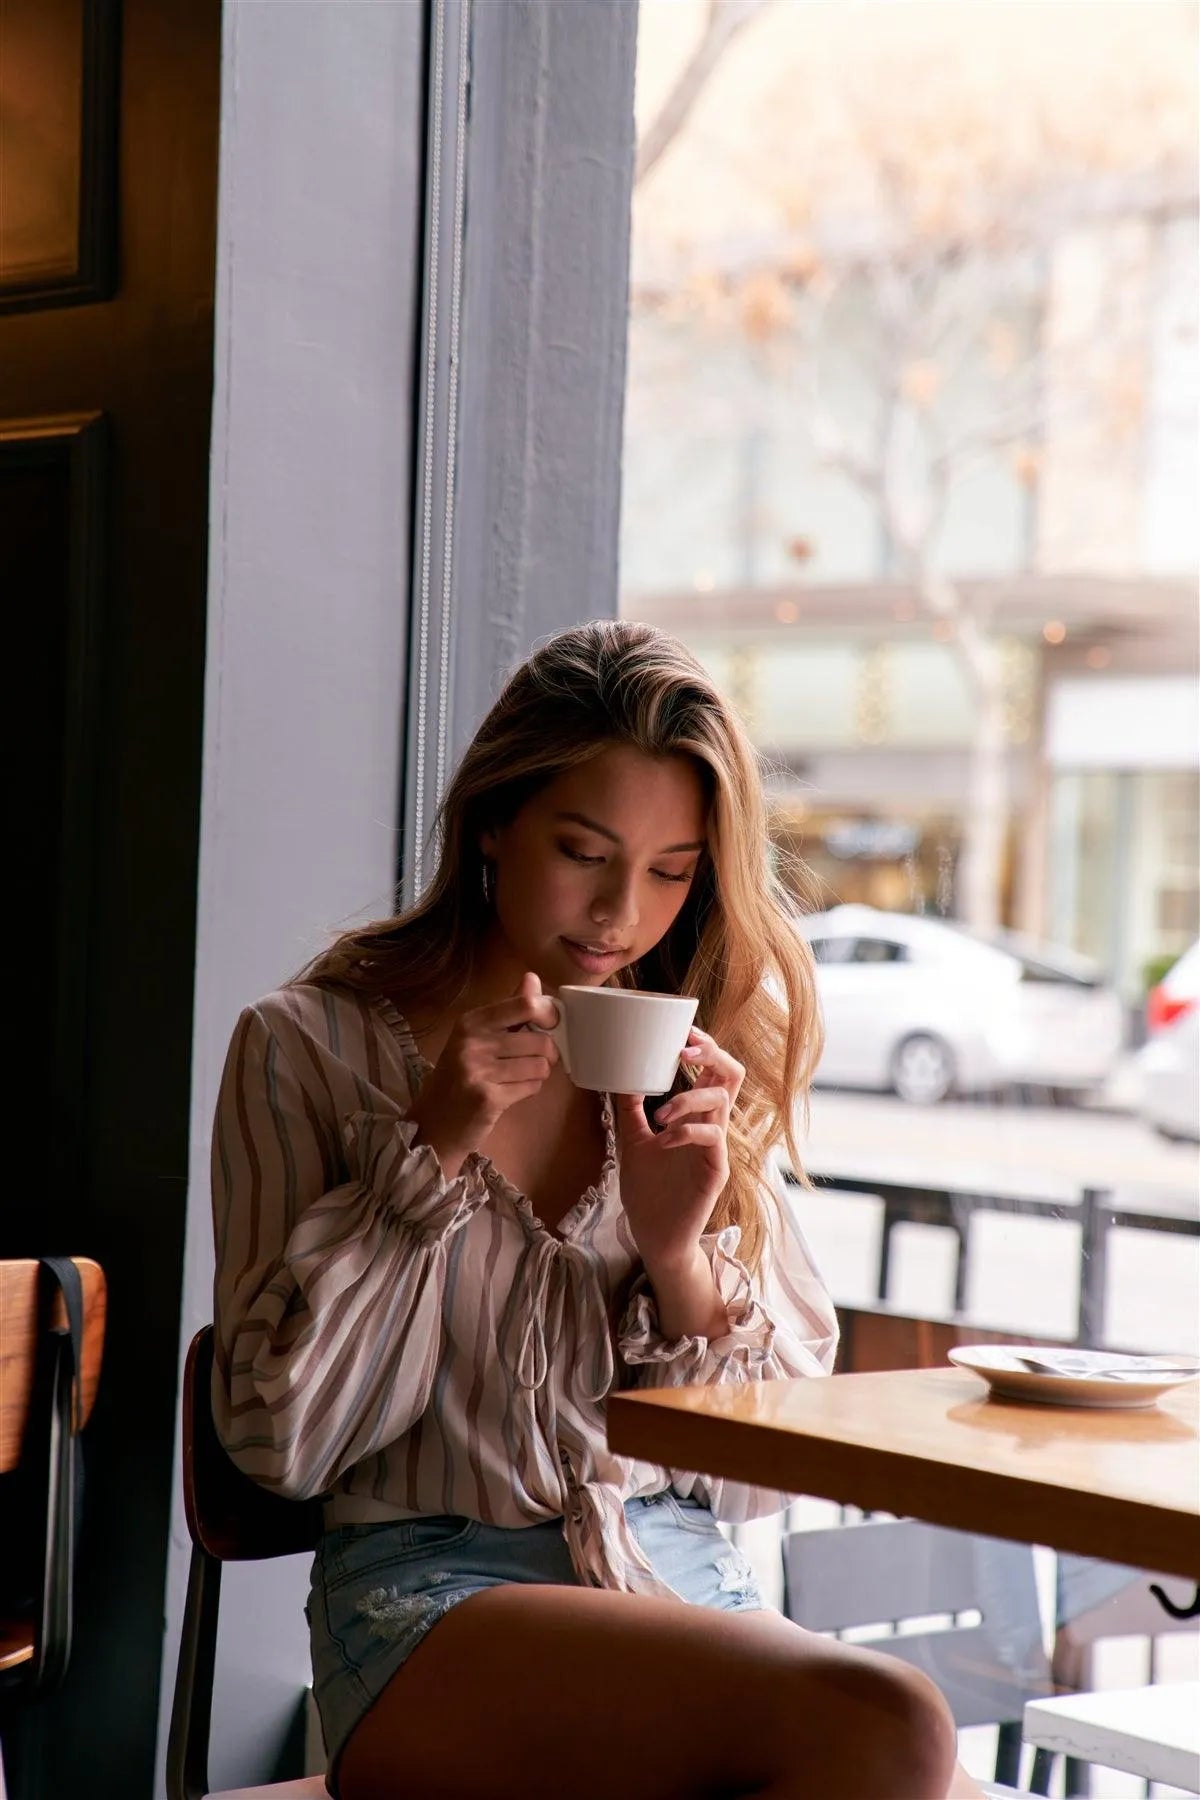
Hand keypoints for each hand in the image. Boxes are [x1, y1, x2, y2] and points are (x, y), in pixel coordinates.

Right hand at [409, 973, 557, 1177]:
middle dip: (547, 1053)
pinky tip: (512, 1091)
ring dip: (538, 1073)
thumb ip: (508, 1009)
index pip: (525, 1005)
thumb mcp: (476, 1037)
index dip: (549, 1014)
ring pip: (540, 1065)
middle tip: (534, 1059)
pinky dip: (530, 1089)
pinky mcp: (488, 1099)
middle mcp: (472, 1042)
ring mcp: (478, 1071)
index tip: (550, 1025)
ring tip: (520, 1077)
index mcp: (471, 1021)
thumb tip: (533, 978)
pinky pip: (532, 1087)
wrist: (433, 1123)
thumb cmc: (458, 1076)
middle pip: (540, 1040)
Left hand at [614, 1026, 744, 1276]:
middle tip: (684, 1050)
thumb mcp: (633, 1141)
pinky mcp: (715, 1171)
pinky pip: (711, 1138)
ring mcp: (716, 1149)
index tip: (684, 1032)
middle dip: (712, 1055)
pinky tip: (663, 1138)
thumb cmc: (649, 1192)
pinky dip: (685, 1131)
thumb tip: (619, 1076)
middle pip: (731, 1076)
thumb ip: (631, 1110)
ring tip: (659, 1114)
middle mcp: (711, 1128)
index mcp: (695, 1118)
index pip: (713, 1071)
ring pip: (721, 1103)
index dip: (706, 1047)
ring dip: (688, 1098)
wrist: (653, 1236)